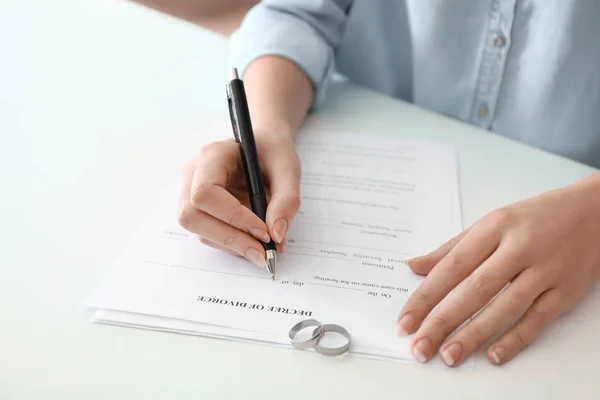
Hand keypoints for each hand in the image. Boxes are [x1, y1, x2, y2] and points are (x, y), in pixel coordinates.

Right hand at [178, 133, 300, 265]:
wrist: (264, 148)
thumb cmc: (273, 152)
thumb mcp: (288, 168)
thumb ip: (286, 199)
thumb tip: (276, 234)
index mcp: (212, 155)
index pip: (206, 192)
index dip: (233, 217)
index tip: (264, 232)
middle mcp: (193, 174)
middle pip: (192, 216)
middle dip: (230, 238)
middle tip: (263, 253)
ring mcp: (190, 193)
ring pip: (198, 230)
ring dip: (231, 245)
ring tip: (264, 250)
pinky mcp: (199, 210)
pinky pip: (207, 234)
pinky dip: (231, 245)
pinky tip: (254, 243)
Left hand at [397, 176, 599, 366]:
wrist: (593, 212)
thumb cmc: (534, 218)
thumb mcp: (491, 223)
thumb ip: (451, 249)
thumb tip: (414, 266)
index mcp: (494, 227)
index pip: (452, 266)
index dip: (426, 296)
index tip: (405, 320)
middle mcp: (519, 248)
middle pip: (475, 289)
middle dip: (443, 321)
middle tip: (419, 346)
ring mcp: (546, 270)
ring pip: (504, 307)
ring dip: (474, 335)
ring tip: (448, 355)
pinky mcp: (567, 291)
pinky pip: (538, 318)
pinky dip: (516, 338)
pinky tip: (493, 355)